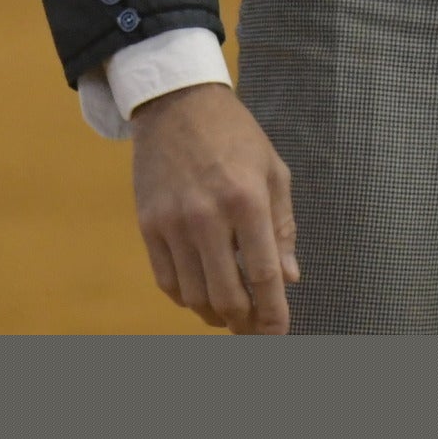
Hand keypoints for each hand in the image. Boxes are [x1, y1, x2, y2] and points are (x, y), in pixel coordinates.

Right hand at [130, 83, 298, 333]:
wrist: (177, 104)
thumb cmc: (234, 136)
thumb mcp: (273, 172)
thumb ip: (283, 228)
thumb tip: (289, 279)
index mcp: (246, 200)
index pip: (263, 275)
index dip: (273, 314)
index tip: (278, 334)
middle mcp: (207, 215)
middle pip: (227, 296)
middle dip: (244, 324)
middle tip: (253, 330)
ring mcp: (172, 221)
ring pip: (194, 295)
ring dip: (214, 315)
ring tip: (229, 315)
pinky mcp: (148, 223)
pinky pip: (166, 280)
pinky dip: (185, 298)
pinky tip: (200, 294)